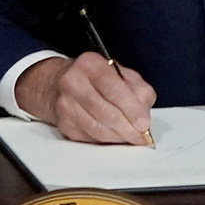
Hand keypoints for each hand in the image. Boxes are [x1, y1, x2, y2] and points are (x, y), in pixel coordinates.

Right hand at [16, 51, 155, 145]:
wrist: (61, 84)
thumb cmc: (97, 80)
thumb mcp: (122, 75)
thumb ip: (139, 90)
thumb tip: (143, 116)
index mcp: (90, 64)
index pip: (113, 88)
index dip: (131, 108)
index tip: (143, 123)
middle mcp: (73, 81)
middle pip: (104, 111)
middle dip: (127, 128)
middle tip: (140, 136)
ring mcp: (65, 104)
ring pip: (97, 128)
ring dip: (118, 137)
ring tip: (130, 137)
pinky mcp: (63, 123)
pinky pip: (89, 137)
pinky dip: (106, 140)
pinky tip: (114, 136)